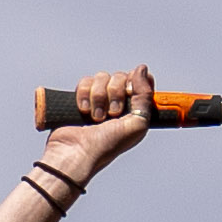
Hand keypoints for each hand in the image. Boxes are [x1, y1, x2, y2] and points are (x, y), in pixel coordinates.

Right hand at [43, 67, 159, 179]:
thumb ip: (145, 96)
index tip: (131, 91)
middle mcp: (118, 103)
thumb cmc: (107, 145)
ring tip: (96, 117)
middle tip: (112, 113)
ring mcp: (99, 100)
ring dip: (99, 96)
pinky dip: (84, 94)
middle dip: (115, 93)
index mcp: (134, 109)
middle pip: (120, 76)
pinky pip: (85, 82)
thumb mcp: (138, 124)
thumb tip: (142, 69)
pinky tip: (84, 111)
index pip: (140, 81)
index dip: (136, 82)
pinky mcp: (81, 98)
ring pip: (102, 77)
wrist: (76, 152)